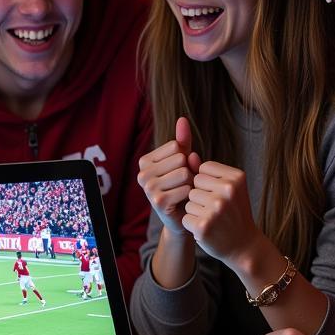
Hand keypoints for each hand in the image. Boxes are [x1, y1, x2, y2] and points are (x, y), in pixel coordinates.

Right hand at [137, 117, 201, 236]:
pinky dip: (191, 195)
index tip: (180, 172)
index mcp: (145, 161)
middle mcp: (142, 174)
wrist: (183, 216)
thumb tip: (182, 119)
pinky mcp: (158, 202)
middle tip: (184, 185)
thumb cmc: (182, 185)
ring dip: (191, 184)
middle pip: (180, 159)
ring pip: (184, 173)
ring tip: (185, 192)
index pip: (176, 146)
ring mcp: (148, 188)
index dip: (186, 158)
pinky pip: (185, 189)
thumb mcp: (183, 160)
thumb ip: (182, 140)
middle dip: (189, 171)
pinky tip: (185, 202)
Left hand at [182, 160, 262, 267]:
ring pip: (188, 200)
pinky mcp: (203, 226)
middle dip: (200, 196)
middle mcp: (227, 191)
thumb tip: (189, 155)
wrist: (244, 245)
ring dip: (196, 210)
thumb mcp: (228, 188)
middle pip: (193, 183)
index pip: (203, 168)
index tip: (220, 194)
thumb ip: (209, 172)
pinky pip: (185, 217)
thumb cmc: (234, 212)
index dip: (207, 182)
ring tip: (212, 218)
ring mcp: (215, 209)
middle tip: (216, 209)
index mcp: (236, 177)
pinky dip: (192, 224)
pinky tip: (207, 229)